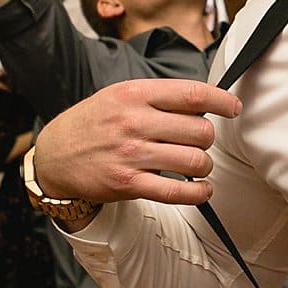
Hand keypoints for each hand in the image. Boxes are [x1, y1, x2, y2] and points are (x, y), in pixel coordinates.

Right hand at [31, 78, 242, 205]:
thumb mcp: (119, 94)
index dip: (222, 101)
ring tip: (196, 165)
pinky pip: (177, 191)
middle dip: (208, 139)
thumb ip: (157, 97)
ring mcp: (132, 155)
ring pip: (194, 161)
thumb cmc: (93, 123)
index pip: (192, 95)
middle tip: (199, 142)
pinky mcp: (129, 184)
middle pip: (200, 130)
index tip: (233, 108)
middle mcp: (135, 122)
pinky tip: (202, 189)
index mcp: (136, 94)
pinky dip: (198, 193)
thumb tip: (203, 103)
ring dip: (204, 166)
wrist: (54, 155)